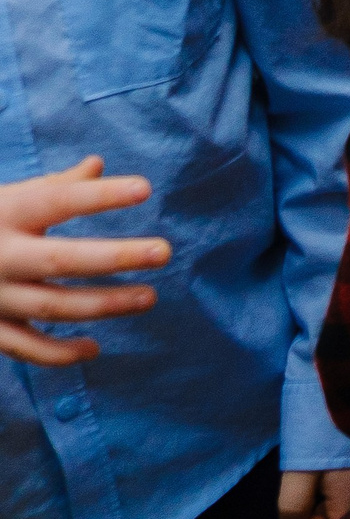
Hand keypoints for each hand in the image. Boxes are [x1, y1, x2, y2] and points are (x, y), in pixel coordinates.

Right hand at [0, 158, 166, 365]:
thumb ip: (53, 185)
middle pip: (62, 259)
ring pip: (52, 305)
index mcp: (7, 212)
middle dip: (116, 257)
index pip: (59, 200)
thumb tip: (97, 165)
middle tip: (165, 251)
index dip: (100, 195)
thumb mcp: (8, 197)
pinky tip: (94, 349)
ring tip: (149, 297)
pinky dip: (58, 353)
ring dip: (104, 305)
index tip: (145, 189)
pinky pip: (23, 346)